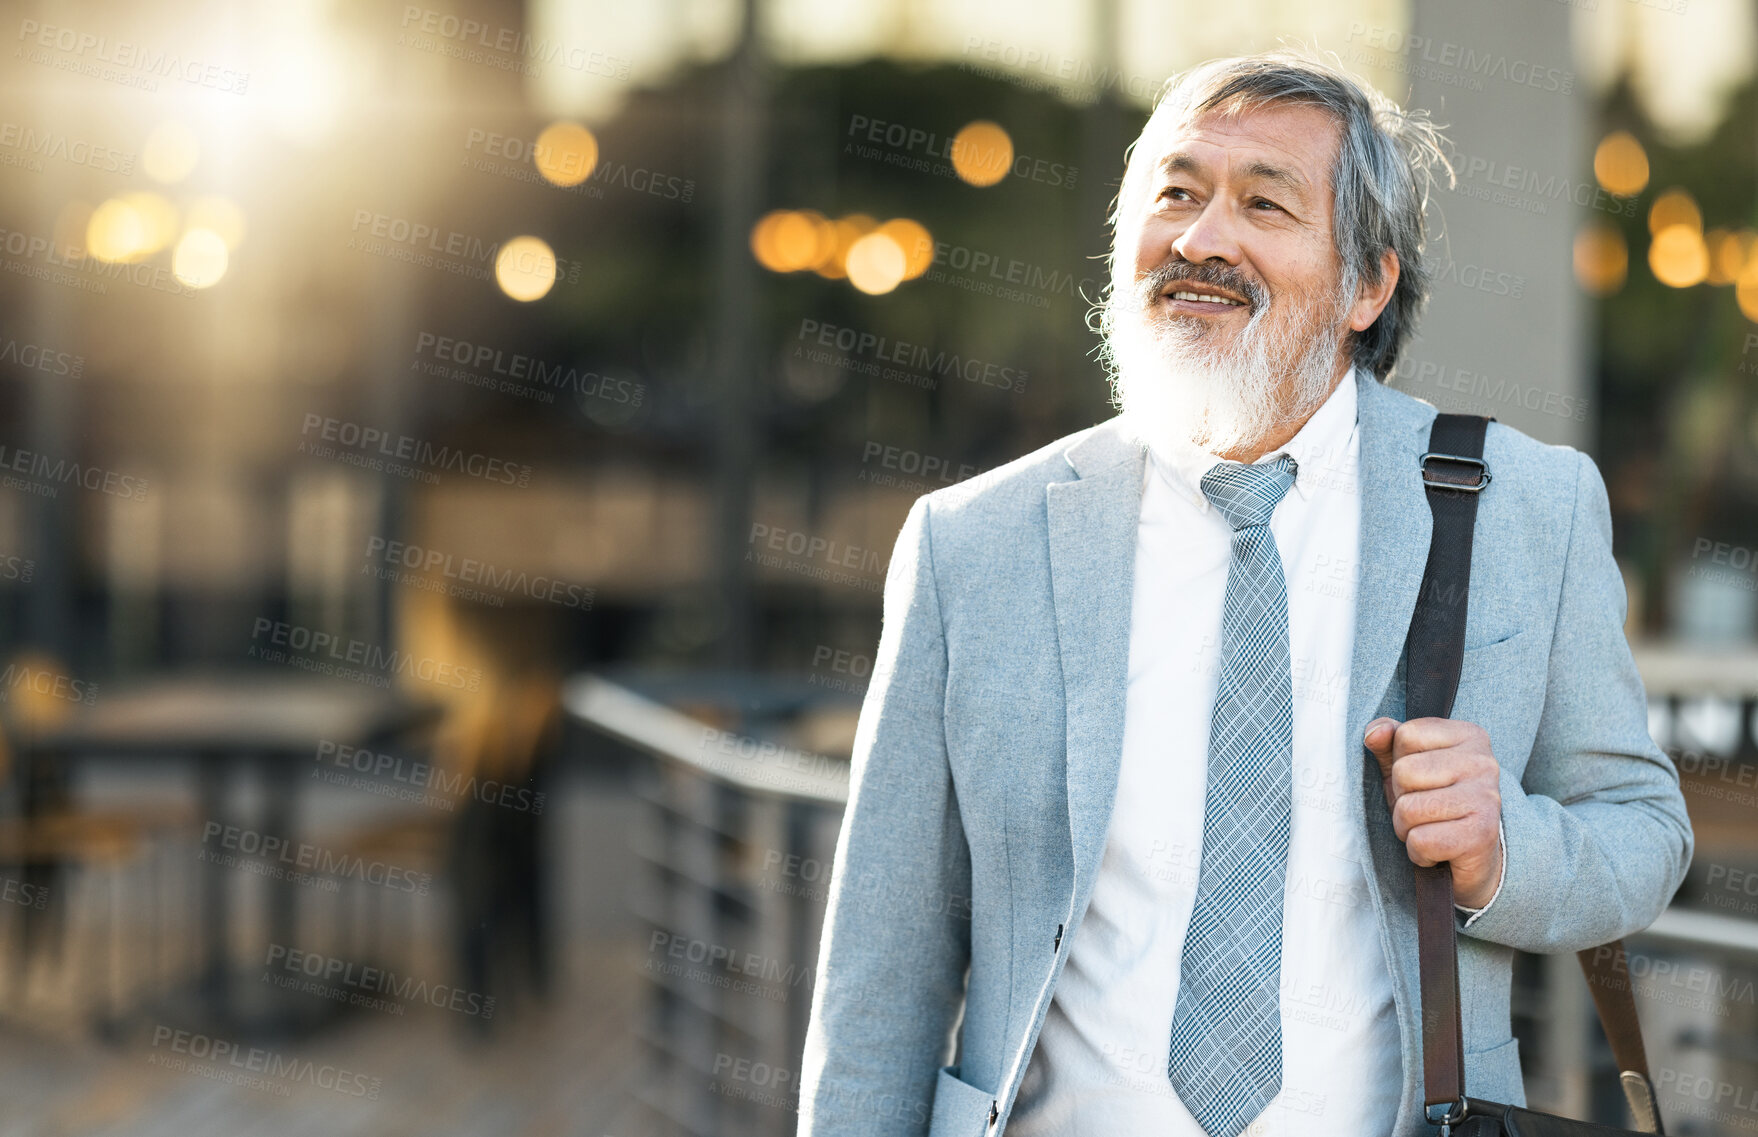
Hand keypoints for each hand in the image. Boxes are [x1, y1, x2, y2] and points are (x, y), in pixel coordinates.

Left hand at [1364, 716, 1502, 907]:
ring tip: (1430, 829)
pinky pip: (1420, 841)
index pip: (1406, 734)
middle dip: (1401, 799)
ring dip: (1407, 828)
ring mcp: (1487, 798)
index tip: (1422, 781)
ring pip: (1408, 809)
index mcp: (1470, 735)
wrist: (1475, 858)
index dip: (1399, 763)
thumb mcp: (1408, 768)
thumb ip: (1388, 744)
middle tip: (1424, 811)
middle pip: (1404, 772)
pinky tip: (1439, 850)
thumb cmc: (1436, 805)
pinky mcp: (1482, 835)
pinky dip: (1419, 852)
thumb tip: (1373, 733)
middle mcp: (1484, 763)